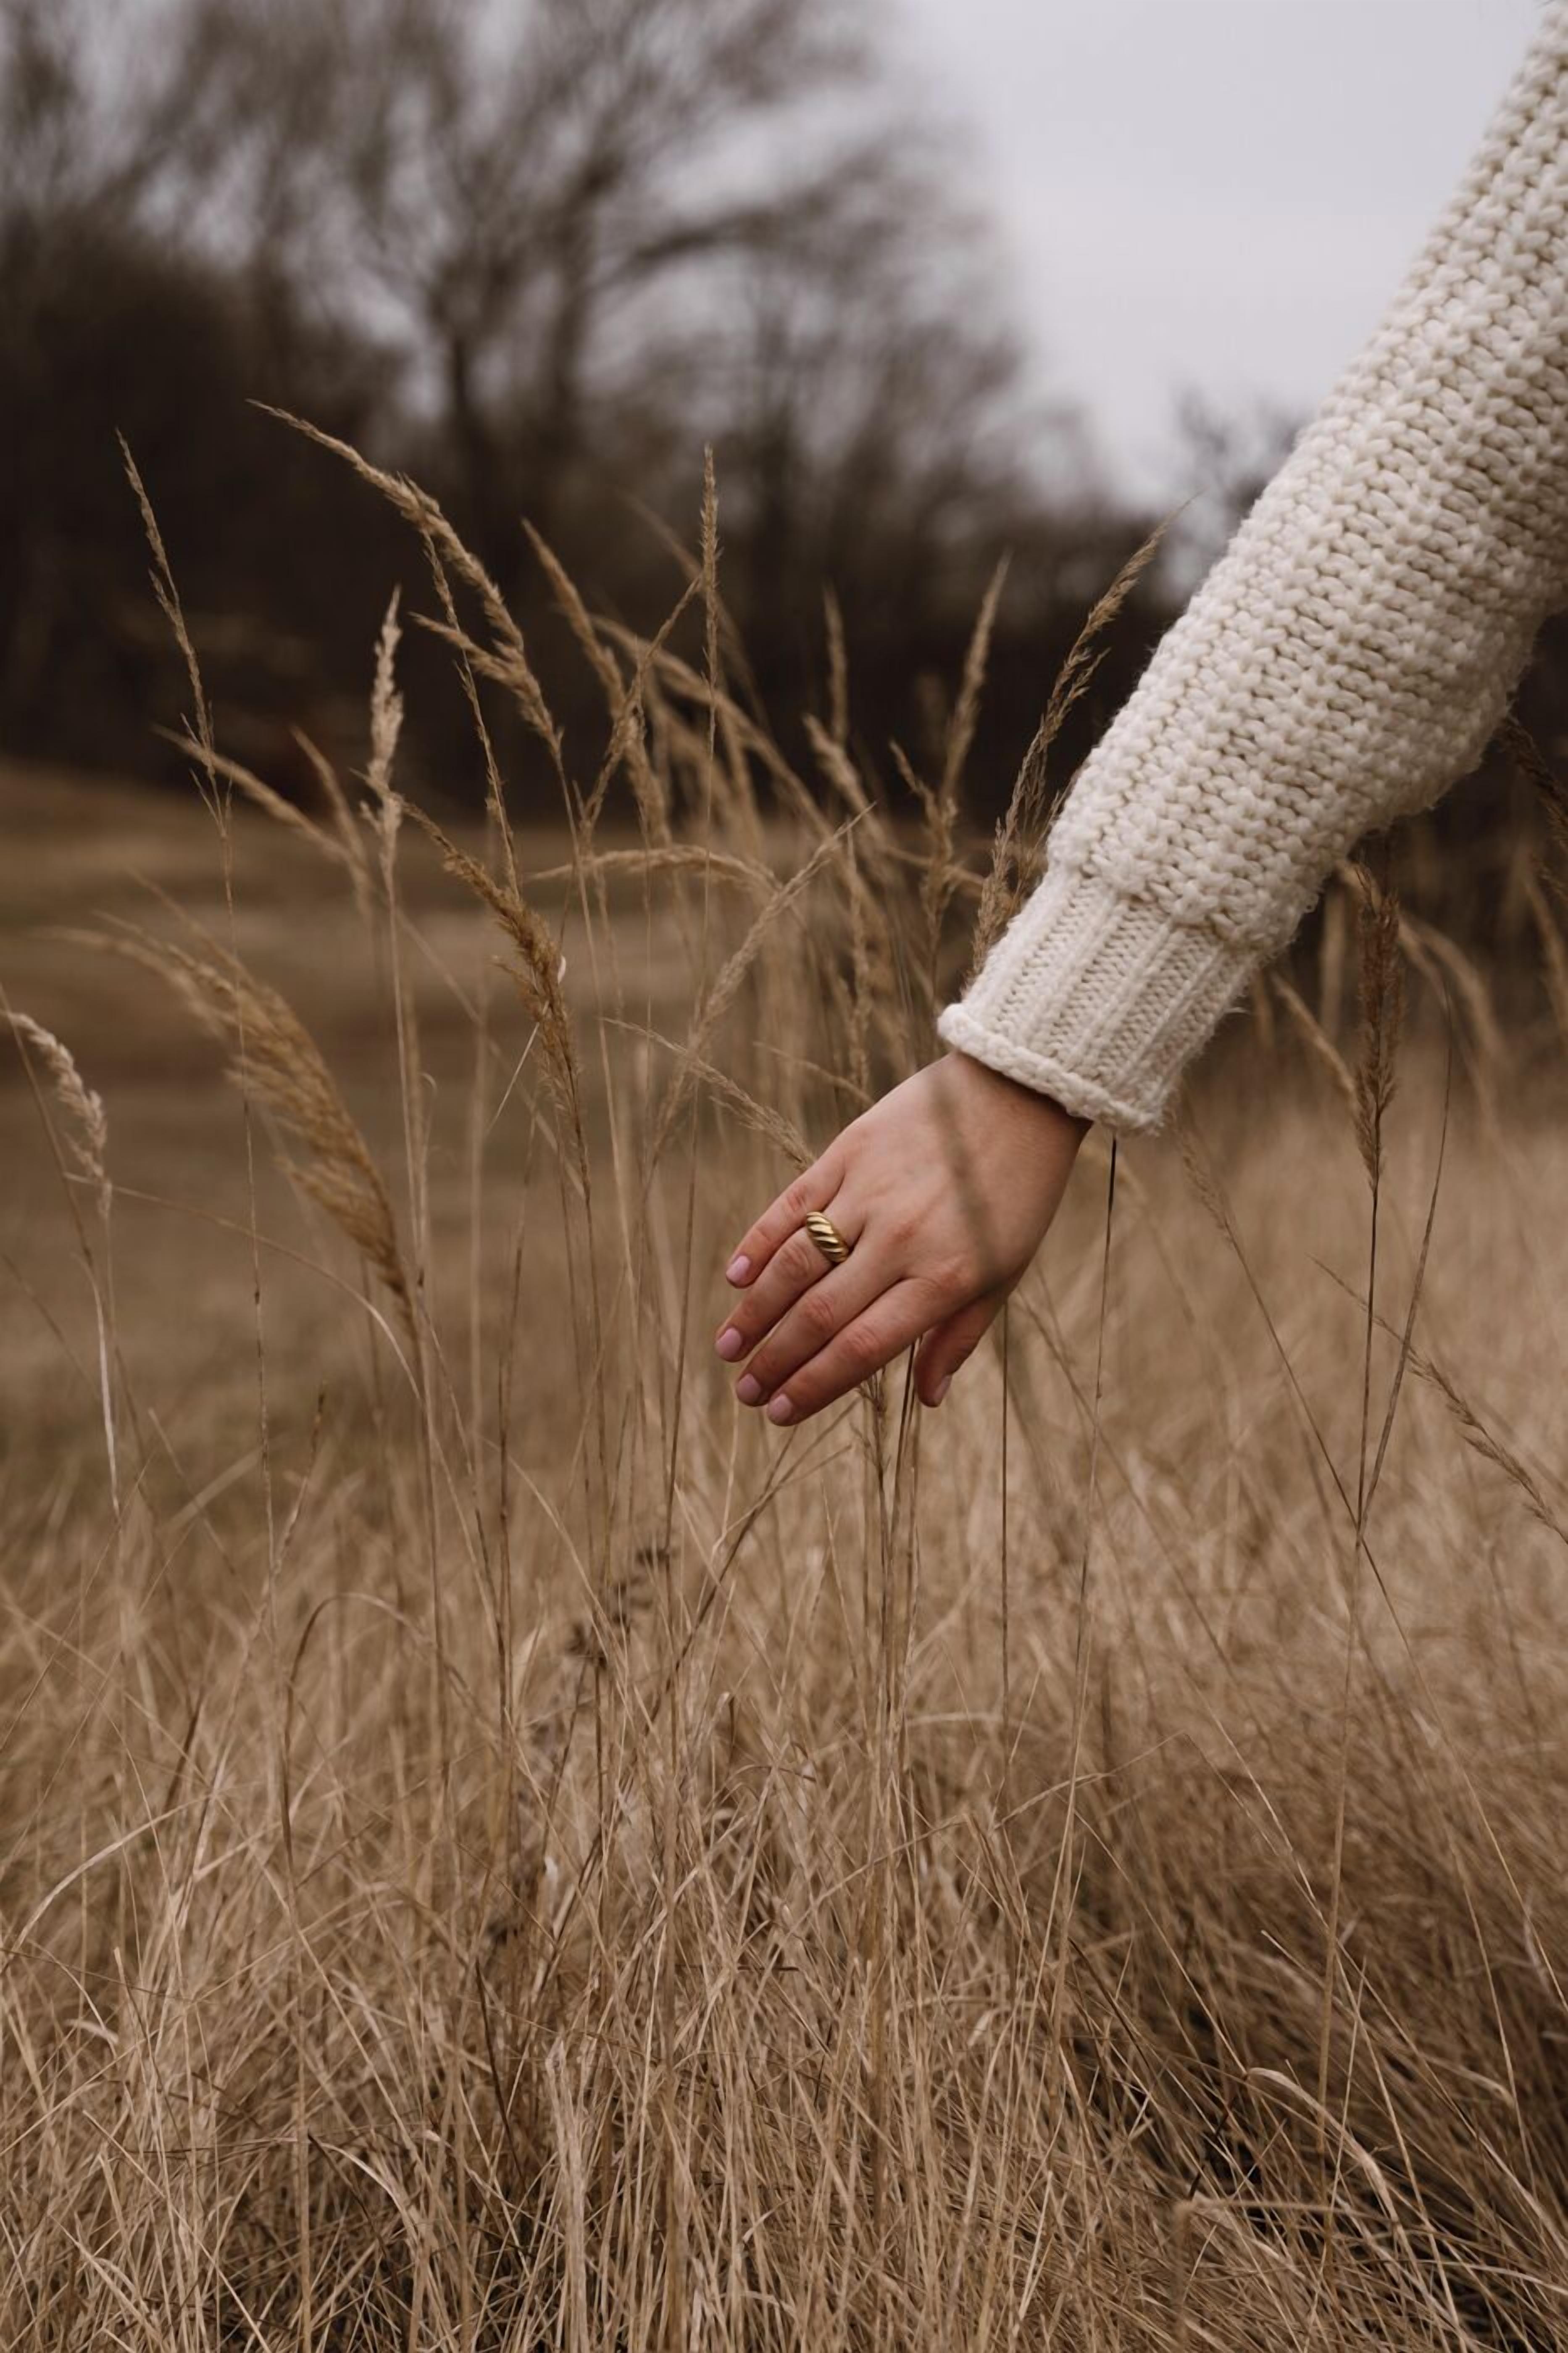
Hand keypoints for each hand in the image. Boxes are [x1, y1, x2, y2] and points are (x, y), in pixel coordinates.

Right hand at [714, 1050, 1086, 1424]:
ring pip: (797, 1263)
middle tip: (743, 1392)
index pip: (862, 1346)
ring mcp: (871, 1192)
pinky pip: (794, 1204)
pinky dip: (760, 1241)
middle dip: (775, 1360)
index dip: (814, 1385)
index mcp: (945, 1277)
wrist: (1019, 1093)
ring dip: (755, 1310)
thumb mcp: (1004, 1272)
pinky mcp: (851, 1151)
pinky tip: (734, 1276)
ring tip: (727, 1347)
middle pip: (821, 1313)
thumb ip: (960, 1335)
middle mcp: (902, 1239)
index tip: (779, 1412)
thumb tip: (929, 1399)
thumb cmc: (1017, 1194)